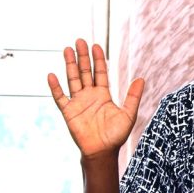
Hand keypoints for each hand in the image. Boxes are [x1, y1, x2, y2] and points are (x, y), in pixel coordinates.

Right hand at [47, 39, 145, 158]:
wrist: (103, 151)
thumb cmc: (116, 135)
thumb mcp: (128, 114)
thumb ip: (133, 96)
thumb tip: (141, 78)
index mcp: (103, 95)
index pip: (99, 73)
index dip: (98, 60)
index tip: (96, 46)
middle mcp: (89, 96)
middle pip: (84, 72)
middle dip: (82, 57)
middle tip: (80, 41)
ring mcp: (78, 102)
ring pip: (72, 79)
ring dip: (69, 65)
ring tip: (67, 49)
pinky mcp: (68, 112)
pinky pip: (60, 97)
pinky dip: (55, 87)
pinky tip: (52, 75)